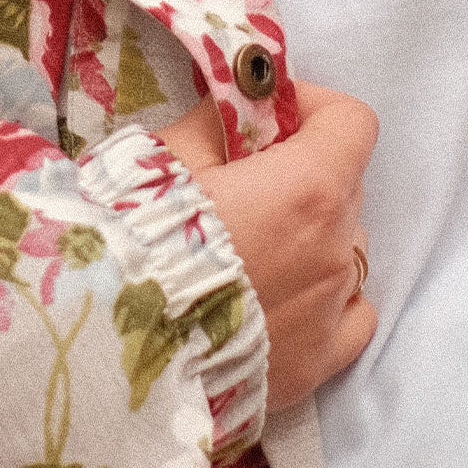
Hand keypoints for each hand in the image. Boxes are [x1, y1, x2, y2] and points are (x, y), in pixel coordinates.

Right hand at [156, 78, 378, 411]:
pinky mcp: (318, 362)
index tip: (274, 118)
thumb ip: (219, 120)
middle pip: (345, 187)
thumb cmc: (138, 238)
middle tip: (245, 184)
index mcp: (308, 188)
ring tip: (253, 253)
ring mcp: (332, 309)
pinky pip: (353, 315)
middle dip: (304, 173)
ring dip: (313, 238)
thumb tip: (241, 105)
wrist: (114, 347)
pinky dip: (330, 299)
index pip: (351, 123)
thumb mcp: (166, 153)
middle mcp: (334, 248)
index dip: (315, 109)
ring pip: (346, 251)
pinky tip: (286, 298)